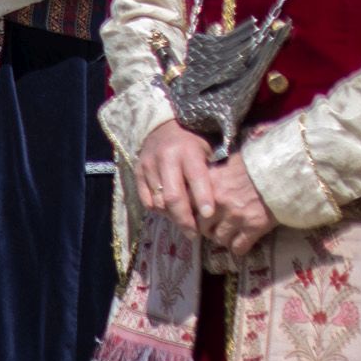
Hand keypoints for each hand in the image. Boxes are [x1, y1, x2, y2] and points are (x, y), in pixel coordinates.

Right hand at [131, 118, 215, 236]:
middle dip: (184, 218)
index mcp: (187, 151)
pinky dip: (158, 210)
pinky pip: (146, 199)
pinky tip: (169, 212)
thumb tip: (224, 202)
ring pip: (158, 201)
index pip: (195, 178)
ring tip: (184, 223)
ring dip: (171, 216)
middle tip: (194, 234)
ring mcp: (148, 166)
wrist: (164, 126)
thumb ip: (213, 173)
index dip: (202, 198)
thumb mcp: (209, 150)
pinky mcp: (137, 172)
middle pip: (172, 196)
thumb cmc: (194, 141)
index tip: (209, 215)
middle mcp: (165, 158)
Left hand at [198, 155, 276, 255]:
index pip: (187, 206)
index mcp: (208, 184)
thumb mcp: (227, 164)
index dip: (192, 213)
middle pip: (201, 226)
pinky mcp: (254, 227)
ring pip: (219, 239)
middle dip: (207, 230)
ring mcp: (235, 216)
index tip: (197, 216)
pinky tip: (242, 245)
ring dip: (223, 239)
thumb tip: (199, 185)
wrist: (285, 172)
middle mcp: (217, 203)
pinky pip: (238, 247)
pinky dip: (239, 248)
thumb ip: (212, 176)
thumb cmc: (257, 165)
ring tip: (229, 236)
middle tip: (214, 229)